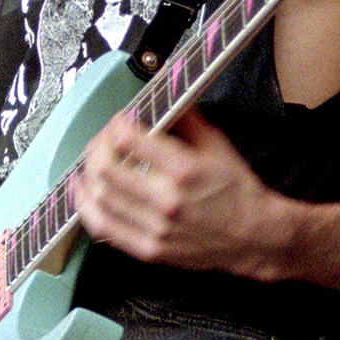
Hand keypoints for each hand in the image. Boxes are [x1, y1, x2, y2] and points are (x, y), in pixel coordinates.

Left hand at [73, 108, 284, 278]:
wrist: (256, 237)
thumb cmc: (238, 191)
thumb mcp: (217, 143)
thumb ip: (184, 116)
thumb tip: (160, 91)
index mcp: (183, 169)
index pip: (127, 139)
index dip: (116, 124)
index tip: (120, 121)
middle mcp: (166, 200)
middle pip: (104, 167)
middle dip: (97, 146)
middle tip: (103, 139)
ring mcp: (155, 228)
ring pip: (98, 196)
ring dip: (86, 173)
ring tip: (91, 162)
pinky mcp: (148, 249)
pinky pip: (103, 227)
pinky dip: (85, 206)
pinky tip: (83, 192)